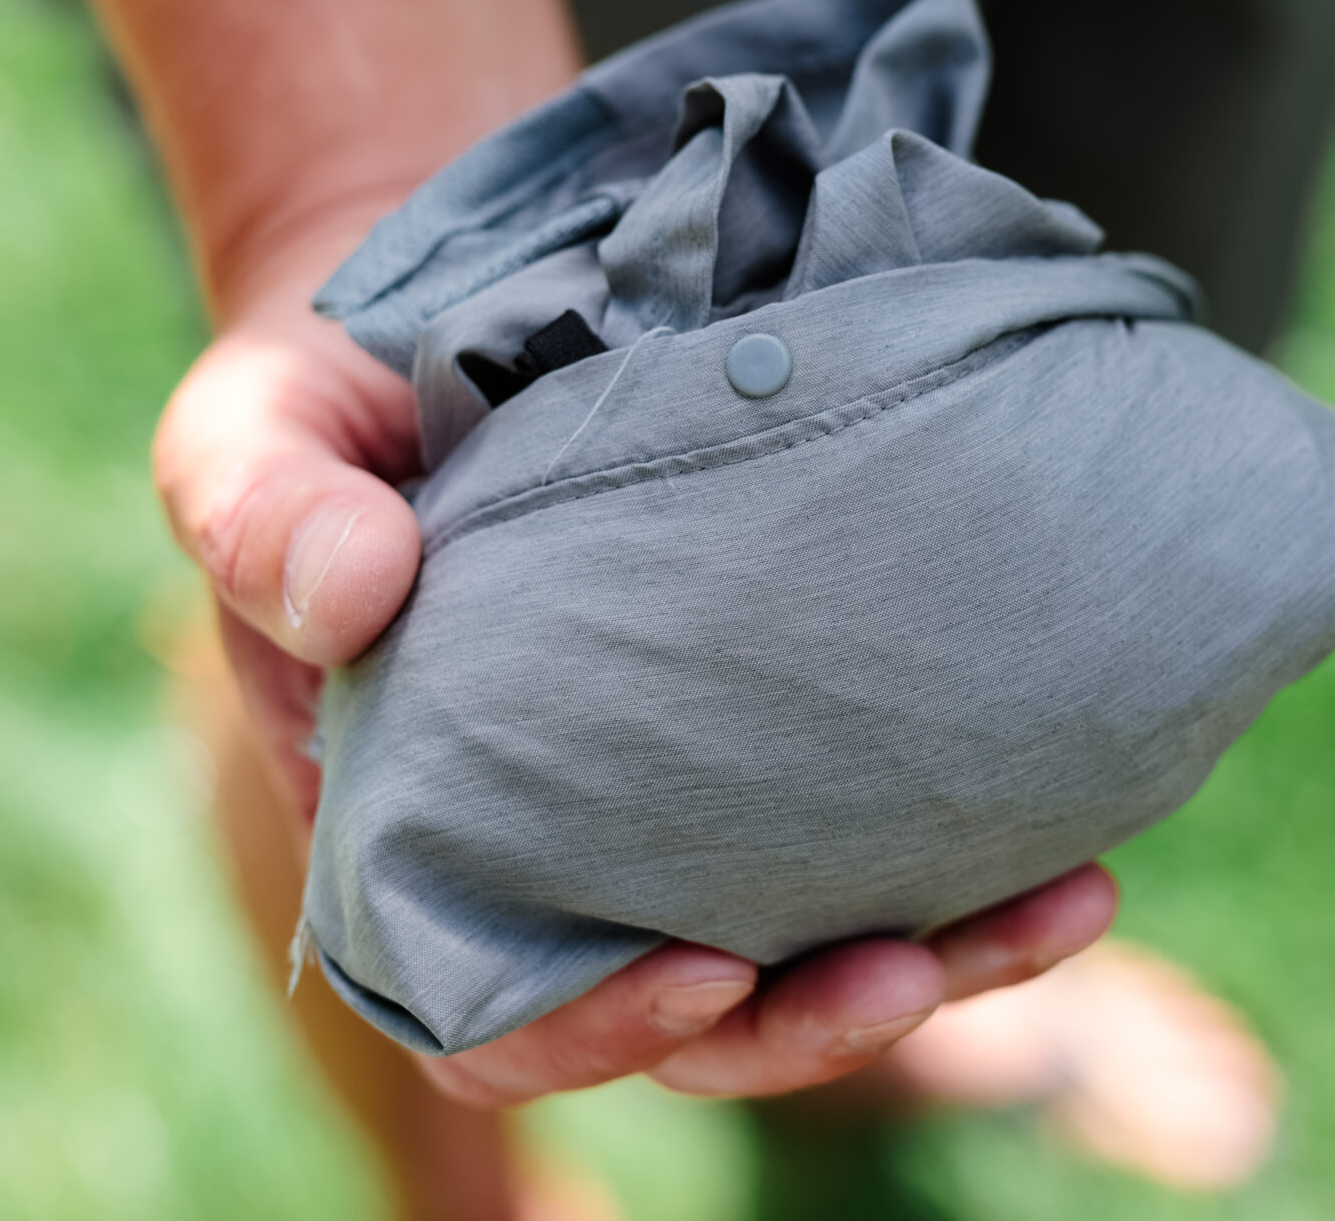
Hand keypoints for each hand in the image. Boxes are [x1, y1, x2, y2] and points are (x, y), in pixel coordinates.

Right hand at [151, 222, 1120, 1105]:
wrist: (452, 308)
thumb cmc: (329, 398)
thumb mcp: (250, 431)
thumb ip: (258, 509)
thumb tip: (360, 589)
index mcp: (416, 832)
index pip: (499, 1007)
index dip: (597, 1026)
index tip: (705, 972)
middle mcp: (561, 841)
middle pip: (689, 1008)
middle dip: (804, 1022)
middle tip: (904, 970)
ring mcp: (679, 790)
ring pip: (810, 939)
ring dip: (939, 960)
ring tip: (1061, 907)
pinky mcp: (778, 717)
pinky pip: (876, 824)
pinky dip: (978, 844)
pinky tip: (1084, 830)